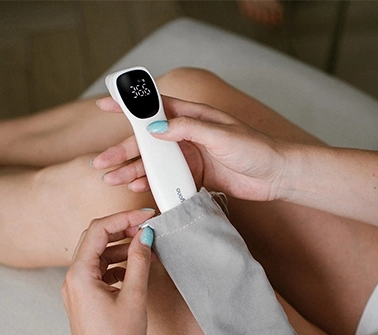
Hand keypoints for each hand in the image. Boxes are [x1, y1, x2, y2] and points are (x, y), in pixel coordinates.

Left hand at [61, 209, 154, 334]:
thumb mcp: (134, 296)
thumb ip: (138, 260)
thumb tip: (144, 235)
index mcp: (79, 275)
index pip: (98, 230)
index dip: (123, 218)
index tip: (145, 216)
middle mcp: (72, 280)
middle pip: (95, 240)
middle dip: (121, 231)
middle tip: (146, 228)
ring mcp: (77, 291)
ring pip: (98, 256)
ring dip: (120, 249)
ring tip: (144, 248)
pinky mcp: (85, 300)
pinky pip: (99, 272)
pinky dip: (116, 265)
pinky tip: (133, 269)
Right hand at [93, 96, 287, 201]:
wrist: (275, 175)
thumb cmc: (255, 149)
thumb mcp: (220, 135)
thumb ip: (188, 129)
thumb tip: (155, 128)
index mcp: (193, 117)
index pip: (155, 107)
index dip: (130, 106)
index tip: (106, 103)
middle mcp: (188, 136)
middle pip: (148, 142)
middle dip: (123, 151)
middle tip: (102, 162)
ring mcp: (191, 157)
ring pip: (154, 163)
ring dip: (132, 170)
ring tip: (112, 180)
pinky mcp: (196, 176)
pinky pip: (168, 179)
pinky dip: (151, 183)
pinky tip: (136, 187)